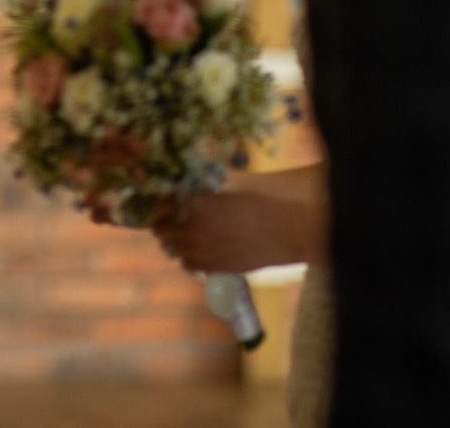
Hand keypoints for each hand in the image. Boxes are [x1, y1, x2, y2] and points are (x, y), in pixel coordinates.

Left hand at [151, 186, 309, 273]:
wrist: (287, 230)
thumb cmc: (263, 202)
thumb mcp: (230, 187)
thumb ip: (207, 188)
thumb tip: (191, 183)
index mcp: (196, 204)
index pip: (164, 204)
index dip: (162, 202)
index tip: (163, 200)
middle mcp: (193, 228)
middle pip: (162, 228)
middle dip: (162, 222)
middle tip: (165, 218)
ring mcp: (202, 250)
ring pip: (173, 248)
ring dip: (173, 240)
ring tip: (179, 235)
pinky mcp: (214, 267)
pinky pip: (188, 264)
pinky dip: (187, 257)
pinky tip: (194, 250)